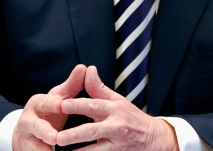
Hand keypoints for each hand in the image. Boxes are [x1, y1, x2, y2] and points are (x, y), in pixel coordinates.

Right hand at [12, 64, 86, 149]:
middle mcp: (27, 120)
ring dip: (42, 150)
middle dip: (45, 132)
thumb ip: (71, 86)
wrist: (25, 134)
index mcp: (37, 103)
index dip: (53, 104)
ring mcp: (25, 138)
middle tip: (55, 137)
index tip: (62, 105)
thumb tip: (85, 67)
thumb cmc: (48, 114)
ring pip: (33, 146)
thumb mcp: (58, 99)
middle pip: (35, 126)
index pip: (45, 102)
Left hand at [56, 66, 177, 150]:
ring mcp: (117, 145)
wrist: (154, 139)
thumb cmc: (131, 118)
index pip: (93, 105)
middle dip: (75, 134)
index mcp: (114, 109)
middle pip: (93, 131)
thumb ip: (98, 88)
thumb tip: (88, 69)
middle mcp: (116, 126)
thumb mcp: (118, 101)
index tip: (62, 104)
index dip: (77, 105)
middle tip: (58, 137)